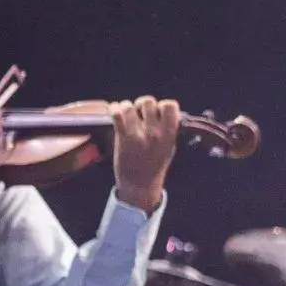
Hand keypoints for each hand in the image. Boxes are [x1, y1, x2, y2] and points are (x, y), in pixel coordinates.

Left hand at [110, 96, 180, 212]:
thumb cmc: (155, 165)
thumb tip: (162, 111)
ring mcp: (138, 134)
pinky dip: (114, 109)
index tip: (158, 111)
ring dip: (126, 106)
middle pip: (148, 101)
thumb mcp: (169, 147)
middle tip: (139, 112)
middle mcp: (155, 132)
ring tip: (125, 113)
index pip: (170, 106)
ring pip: (130, 106)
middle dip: (142, 104)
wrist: (140, 184)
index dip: (162, 104)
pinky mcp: (123, 137)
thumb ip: (168, 129)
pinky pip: (117, 114)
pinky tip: (115, 111)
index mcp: (169, 134)